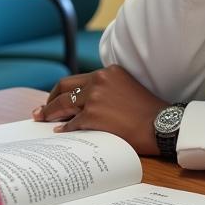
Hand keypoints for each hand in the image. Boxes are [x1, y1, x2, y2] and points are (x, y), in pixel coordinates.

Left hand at [32, 65, 167, 154]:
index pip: (78, 79)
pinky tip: (61, 132)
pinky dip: (65, 129)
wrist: (162, 125)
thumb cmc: (148, 111)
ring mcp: (95, 97)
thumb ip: (107, 89)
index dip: (63, 90)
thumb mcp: (127, 88)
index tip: (55, 97)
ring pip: (64, 105)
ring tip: (44, 120)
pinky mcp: (93, 115)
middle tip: (41, 111)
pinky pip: (72, 123)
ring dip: (52, 113)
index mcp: (108, 71)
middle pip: (64, 87)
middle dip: (50, 100)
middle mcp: (99, 80)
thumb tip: (84, 103)